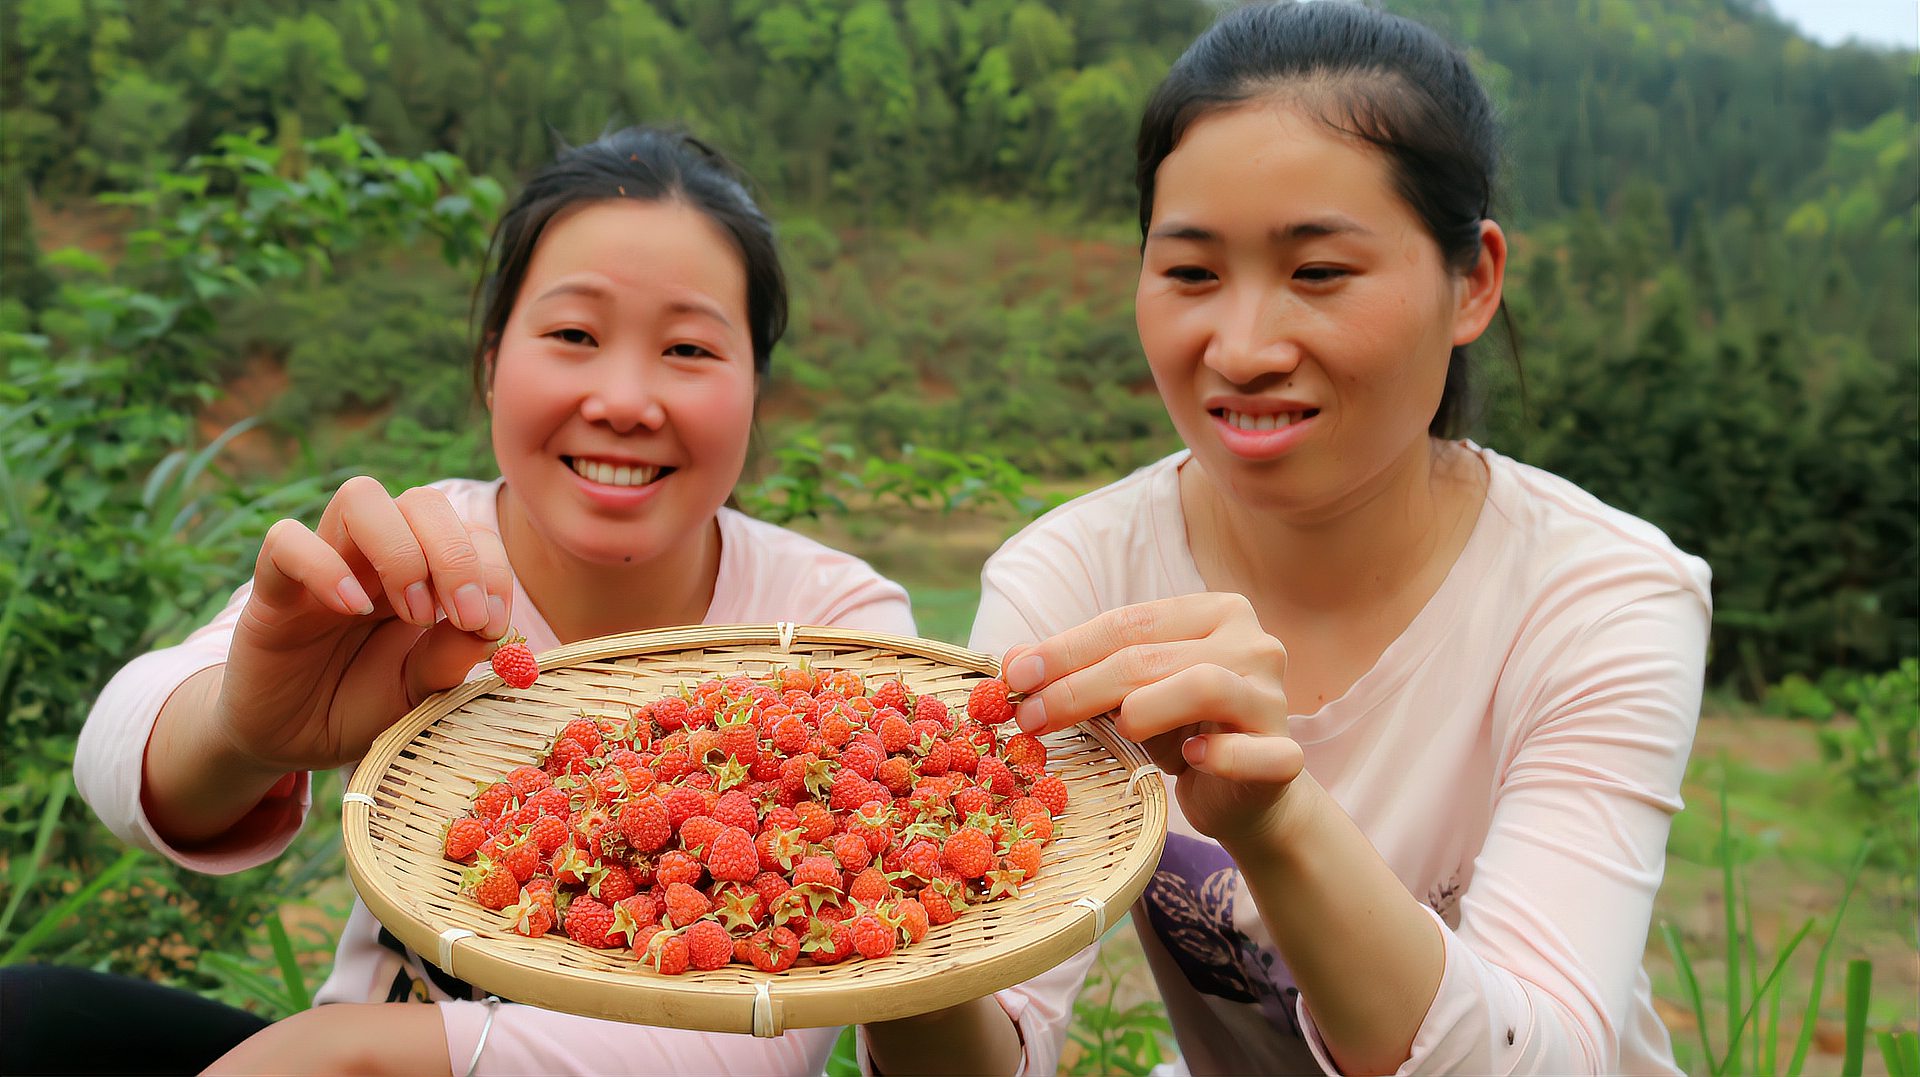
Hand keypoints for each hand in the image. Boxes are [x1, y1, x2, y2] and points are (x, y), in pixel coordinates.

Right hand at [214, 476, 513, 774]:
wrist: (291, 741)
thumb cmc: (361, 706)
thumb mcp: (419, 691)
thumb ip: (450, 658)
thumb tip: (490, 628)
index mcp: (423, 573)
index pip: (468, 532)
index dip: (491, 568)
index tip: (494, 625)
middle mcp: (376, 557)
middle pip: (422, 502)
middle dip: (456, 552)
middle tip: (463, 616)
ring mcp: (324, 564)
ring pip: (360, 497)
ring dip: (400, 550)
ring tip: (413, 613)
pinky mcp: (272, 588)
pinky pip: (286, 541)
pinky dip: (324, 566)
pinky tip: (352, 608)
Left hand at [1003, 593, 1303, 846]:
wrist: (1246, 795)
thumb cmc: (1181, 732)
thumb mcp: (1127, 696)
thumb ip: (1079, 671)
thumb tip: (1011, 662)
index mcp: (1215, 613)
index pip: (1130, 622)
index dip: (1066, 649)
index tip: (1015, 677)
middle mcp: (1253, 643)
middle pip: (1151, 656)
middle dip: (1078, 687)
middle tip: (1028, 718)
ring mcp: (1274, 697)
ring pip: (1203, 685)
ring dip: (1144, 710)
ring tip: (1118, 731)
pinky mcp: (1286, 754)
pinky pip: (1250, 751)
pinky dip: (1216, 754)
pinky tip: (1192, 759)